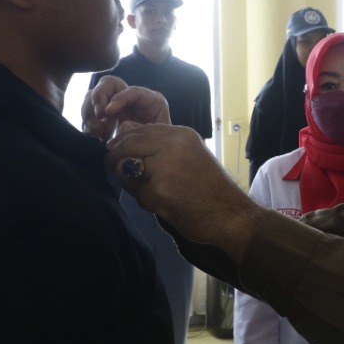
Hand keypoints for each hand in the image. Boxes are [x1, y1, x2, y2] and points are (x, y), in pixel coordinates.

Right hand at [82, 75, 171, 140]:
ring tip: (96, 131)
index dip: (118, 98)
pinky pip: (89, 113)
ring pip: (93, 96)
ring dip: (90, 113)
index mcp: (150, 100)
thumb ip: (141, 129)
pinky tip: (95, 135)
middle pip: (108, 84)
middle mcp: (130, 98)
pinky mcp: (105, 116)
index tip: (107, 112)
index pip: (132, 90)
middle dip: (98, 99)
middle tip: (98, 117)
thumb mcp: (157, 136)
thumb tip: (122, 125)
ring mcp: (116, 105)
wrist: (155, 158)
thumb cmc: (161, 145)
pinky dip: (88, 123)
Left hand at [109, 123, 261, 257]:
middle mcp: (173, 145)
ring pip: (127, 169)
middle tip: (111, 167)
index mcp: (182, 135)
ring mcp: (165, 168)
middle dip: (116, 158)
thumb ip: (159, 146)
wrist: (231, 215)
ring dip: (130, 181)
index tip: (116, 151)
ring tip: (149, 191)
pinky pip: (137, 194)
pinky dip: (145, 201)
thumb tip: (124, 128)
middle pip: (129, 145)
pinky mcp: (159, 191)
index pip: (142, 130)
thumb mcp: (189, 155)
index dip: (124, 141)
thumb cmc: (210, 188)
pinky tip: (163, 205)